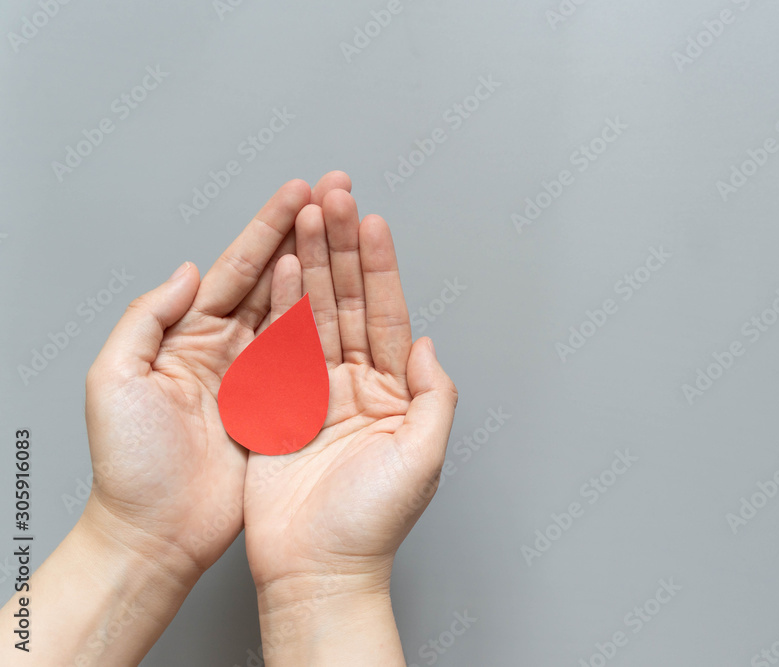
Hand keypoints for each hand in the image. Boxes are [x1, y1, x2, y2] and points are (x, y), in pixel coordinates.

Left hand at [81, 178, 311, 575]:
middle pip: (272, 277)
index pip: (234, 268)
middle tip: (336, 194)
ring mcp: (256, 376)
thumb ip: (147, 317)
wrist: (157, 532)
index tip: (300, 193)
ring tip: (350, 227)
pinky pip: (308, 357)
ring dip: (322, 267)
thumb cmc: (128, 464)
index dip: (268, 228)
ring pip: (295, 308)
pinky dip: (328, 324)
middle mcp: (225, 347)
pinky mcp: (280, 407)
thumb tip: (188, 271)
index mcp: (185, 335)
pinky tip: (349, 296)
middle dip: (305, 232)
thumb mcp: (113, 379)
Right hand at [244, 186, 457, 660]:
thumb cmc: (372, 523)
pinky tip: (285, 268)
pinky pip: (279, 346)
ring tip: (309, 214)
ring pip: (314, 313)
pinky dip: (282, 305)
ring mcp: (314, 391)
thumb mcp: (423, 457)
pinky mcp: (278, 405)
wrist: (316, 567)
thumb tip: (429, 346)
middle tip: (337, 195)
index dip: (381, 269)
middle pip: (349, 302)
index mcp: (393, 393)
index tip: (375, 222)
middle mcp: (355, 385)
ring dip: (313, 263)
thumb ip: (434, 396)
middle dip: (344, 248)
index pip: (387, 316)